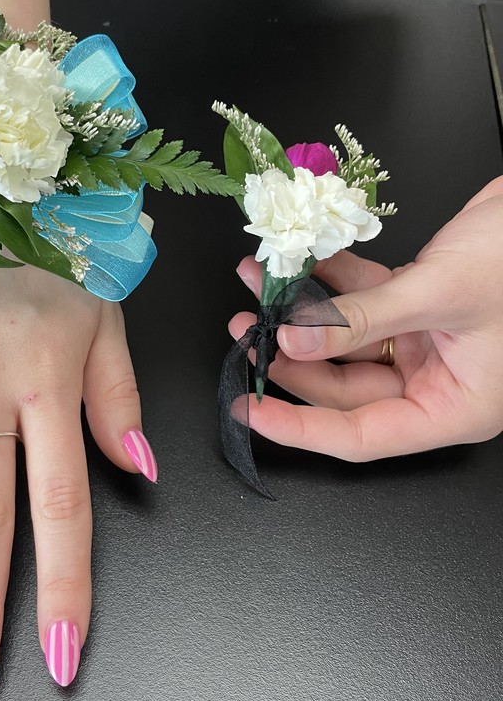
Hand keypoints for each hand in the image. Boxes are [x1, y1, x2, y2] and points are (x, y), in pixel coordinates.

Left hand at [228, 177, 502, 460]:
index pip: (361, 436)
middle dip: (290, 358)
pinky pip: (362, 300)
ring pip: (346, 341)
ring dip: (301, 315)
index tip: (249, 410)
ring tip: (257, 287)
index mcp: (453, 407)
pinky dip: (328, 282)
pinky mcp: (418, 303)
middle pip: (343, 387)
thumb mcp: (439, 293)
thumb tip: (293, 342)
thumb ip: (361, 320)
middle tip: (246, 331)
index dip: (300, 428)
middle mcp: (436, 381)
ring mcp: (425, 342)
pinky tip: (295, 263)